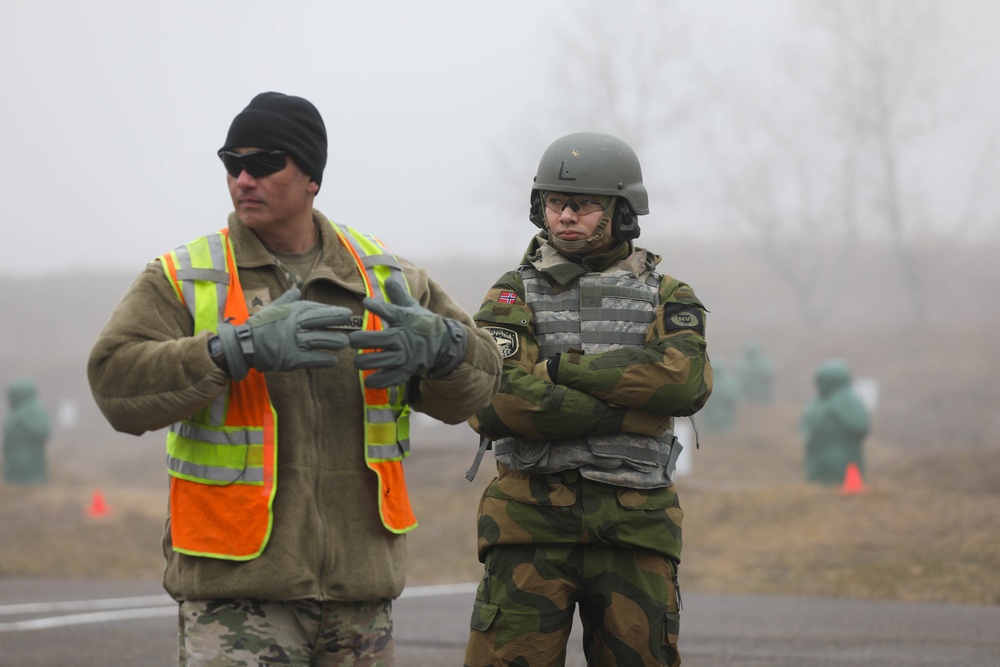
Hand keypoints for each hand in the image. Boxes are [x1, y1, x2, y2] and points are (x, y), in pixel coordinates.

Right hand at [216, 287, 352, 379]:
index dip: (330, 311)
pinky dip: (324, 360)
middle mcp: (294, 324)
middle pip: (320, 320)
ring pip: (319, 340)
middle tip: (349, 319)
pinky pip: (312, 359)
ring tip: (345, 342)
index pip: (315, 309)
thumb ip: (287, 299)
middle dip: (336, 318)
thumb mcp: (273, 308)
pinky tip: (333, 360)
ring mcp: (293, 341)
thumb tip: (295, 287)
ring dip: (334, 341)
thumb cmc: (259, 326)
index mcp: (291, 312)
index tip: (344, 312)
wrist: (244, 346)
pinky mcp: (292, 358)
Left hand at [348, 277, 467, 387]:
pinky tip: (368, 379)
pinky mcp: (406, 370)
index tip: (366, 303)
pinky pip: (390, 378)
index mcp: (403, 319)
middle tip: (352, 341)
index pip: (389, 311)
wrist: (443, 344)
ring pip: (380, 361)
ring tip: (357, 361)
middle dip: (360, 340)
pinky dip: (378, 380)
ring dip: (365, 362)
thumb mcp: (412, 307)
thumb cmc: (422, 323)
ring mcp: (404, 356)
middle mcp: (402, 338)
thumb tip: (388, 277)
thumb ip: (398, 294)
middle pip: (378, 340)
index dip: (376, 306)